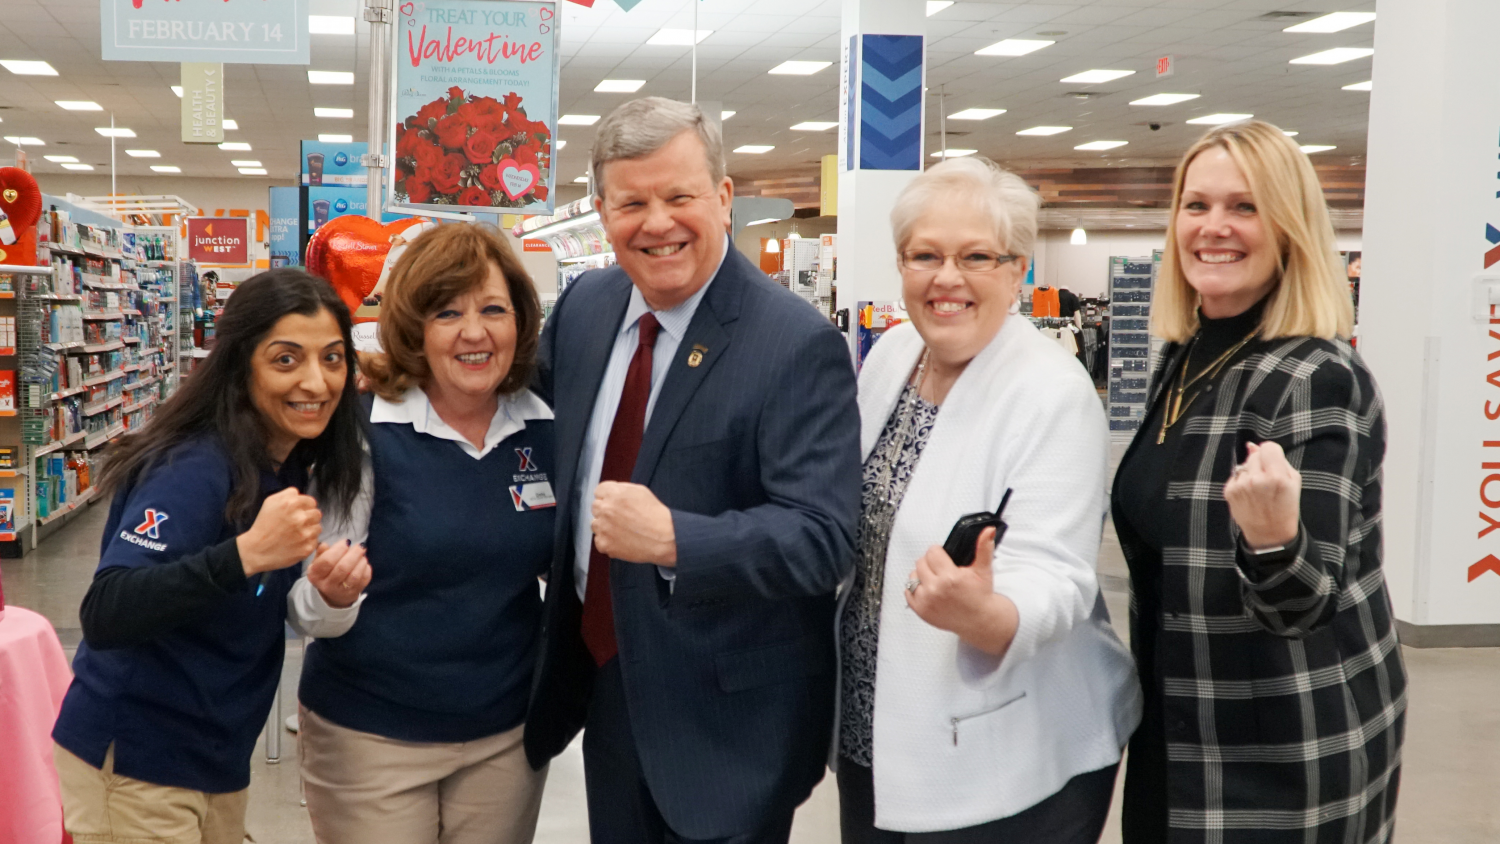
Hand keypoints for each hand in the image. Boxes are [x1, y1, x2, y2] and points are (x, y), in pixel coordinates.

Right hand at [235, 487, 321, 576]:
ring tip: (295, 534)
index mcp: (291, 504)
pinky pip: (315, 541)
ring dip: (309, 530)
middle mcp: (300, 518)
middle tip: (297, 524)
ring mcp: (305, 534)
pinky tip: (296, 543)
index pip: (311, 502)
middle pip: (317, 514)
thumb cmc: (264, 525)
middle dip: (308, 518)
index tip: (298, 513)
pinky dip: (307, 542)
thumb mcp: (270, 502)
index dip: (305, 507)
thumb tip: (299, 494)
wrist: (256, 550)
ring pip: (318, 528)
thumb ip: (288, 494)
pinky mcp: (307, 547)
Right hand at [307, 540, 370, 608]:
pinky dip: (366, 569)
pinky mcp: (354, 593)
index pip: (327, 561)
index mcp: (315, 575)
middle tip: (360, 546)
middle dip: (354, 554)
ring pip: (355, 575)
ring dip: (361, 561)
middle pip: (343, 568)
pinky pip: (363, 580)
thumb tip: (324, 545)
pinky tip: (364, 563)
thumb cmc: (326, 572)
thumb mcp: (319, 562)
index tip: (346, 542)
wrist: (333, 593)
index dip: (339, 549)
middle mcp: (327, 585)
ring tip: (362, 554)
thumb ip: (321, 552)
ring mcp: (341, 591)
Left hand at [591, 481, 676, 565]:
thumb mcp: (641, 491)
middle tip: (620, 517)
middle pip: (595, 507)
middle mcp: (606, 509)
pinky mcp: (604, 544)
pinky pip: (599, 540)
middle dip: (606, 510)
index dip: (607, 497)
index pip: (599, 491)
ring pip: (595, 524)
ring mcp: (604, 527)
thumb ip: (621, 489)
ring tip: (621, 529)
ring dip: (605, 526)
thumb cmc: (655, 515)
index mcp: (614, 494)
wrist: (664, 538)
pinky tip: (620, 539)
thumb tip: (610, 491)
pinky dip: (607, 541)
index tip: (613, 503)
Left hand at [904, 527, 1017, 656]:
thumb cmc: (980, 595)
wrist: (979, 621)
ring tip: (934, 579)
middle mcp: (936, 589)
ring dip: (921, 575)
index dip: (939, 553)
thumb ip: (983, 548)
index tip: (944, 557)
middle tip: (941, 569)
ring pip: (912, 576)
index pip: (932, 552)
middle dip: (930, 563)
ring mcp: (926, 601)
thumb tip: (988, 530)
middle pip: (920, 562)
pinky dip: (915, 589)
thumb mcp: (983, 570)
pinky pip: (907, 592)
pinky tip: (928, 590)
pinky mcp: (920, 611)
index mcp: (951, 577)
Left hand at [1224, 441, 1300, 549]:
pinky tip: (1250, 494)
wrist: (1270, 533)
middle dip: (1261, 463)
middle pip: (1255, 455)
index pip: (1268, 446)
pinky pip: (1236, 475)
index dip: (1272, 453)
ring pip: (1244, 464)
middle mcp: (1257, 480)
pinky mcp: (1229, 491)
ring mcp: (1241, 486)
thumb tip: (1252, 445)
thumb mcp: (1293, 482)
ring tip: (1259, 489)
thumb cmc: (1285, 507)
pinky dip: (1242, 481)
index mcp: (1277, 477)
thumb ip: (1278, 460)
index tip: (1274, 462)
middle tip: (1268, 480)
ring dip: (1251, 472)